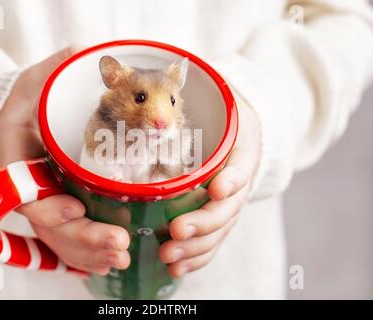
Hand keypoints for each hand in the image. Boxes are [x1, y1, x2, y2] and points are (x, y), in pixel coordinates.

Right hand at [0, 48, 130, 274]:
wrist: (36, 106)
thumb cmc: (42, 89)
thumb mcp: (48, 74)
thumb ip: (66, 69)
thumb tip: (96, 59)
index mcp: (14, 150)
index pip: (23, 190)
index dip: (47, 207)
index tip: (75, 208)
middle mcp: (24, 182)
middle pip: (47, 224)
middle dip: (83, 238)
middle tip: (119, 245)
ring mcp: (41, 196)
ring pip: (59, 237)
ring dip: (89, 252)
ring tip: (121, 256)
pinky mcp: (59, 203)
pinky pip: (67, 236)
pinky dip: (87, 251)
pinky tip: (110, 258)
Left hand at [159, 96, 260, 276]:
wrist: (242, 133)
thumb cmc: (225, 117)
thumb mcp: (223, 100)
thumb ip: (200, 94)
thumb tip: (172, 70)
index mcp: (242, 152)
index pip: (241, 168)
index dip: (231, 181)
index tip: (216, 190)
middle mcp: (238, 182)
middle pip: (226, 209)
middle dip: (202, 223)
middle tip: (176, 231)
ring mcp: (230, 203)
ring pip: (218, 231)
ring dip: (195, 247)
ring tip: (169, 257)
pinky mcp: (218, 216)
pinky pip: (212, 241)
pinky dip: (197, 257)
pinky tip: (176, 268)